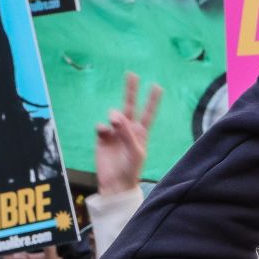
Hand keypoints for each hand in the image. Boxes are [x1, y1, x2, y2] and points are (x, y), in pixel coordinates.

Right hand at [95, 72, 161, 196]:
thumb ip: (127, 133)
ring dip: (115, 116)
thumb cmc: (131, 170)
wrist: (115, 184)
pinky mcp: (102, 138)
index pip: (148, 113)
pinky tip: (104, 132)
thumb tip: (116, 116)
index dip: (152, 100)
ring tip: (115, 122)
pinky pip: (101, 126)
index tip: (157, 86)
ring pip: (114, 115)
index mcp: (141, 132)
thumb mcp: (135, 152)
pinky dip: (102, 127)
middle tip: (131, 74)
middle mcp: (128, 130)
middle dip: (131, 90)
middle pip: (130, 105)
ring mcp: (115, 133)